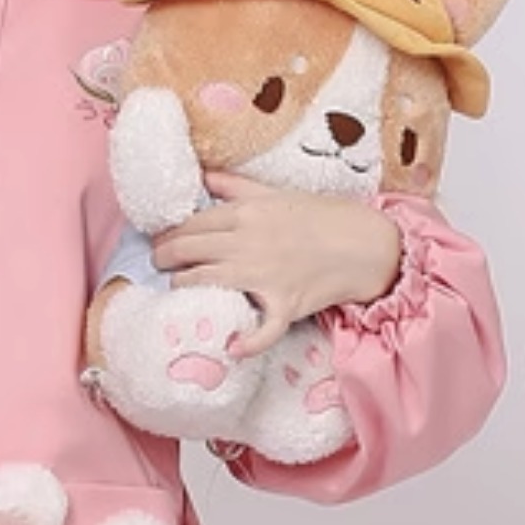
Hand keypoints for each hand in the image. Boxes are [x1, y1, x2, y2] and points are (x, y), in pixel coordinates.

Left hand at [154, 177, 402, 350]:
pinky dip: (246, 342)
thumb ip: (238, 186)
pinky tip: (232, 348)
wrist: (365, 243)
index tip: (159, 242)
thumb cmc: (322, 216)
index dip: (168, 234)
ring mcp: (263, 275)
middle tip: (159, 265)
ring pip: (205, 282)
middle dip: (165, 258)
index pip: (190, 224)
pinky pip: (261, 329)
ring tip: (178, 291)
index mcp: (246, 214)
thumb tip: (205, 176)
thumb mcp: (278, 194)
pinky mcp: (283, 304)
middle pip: (188, 250)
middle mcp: (247, 243)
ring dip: (184, 288)